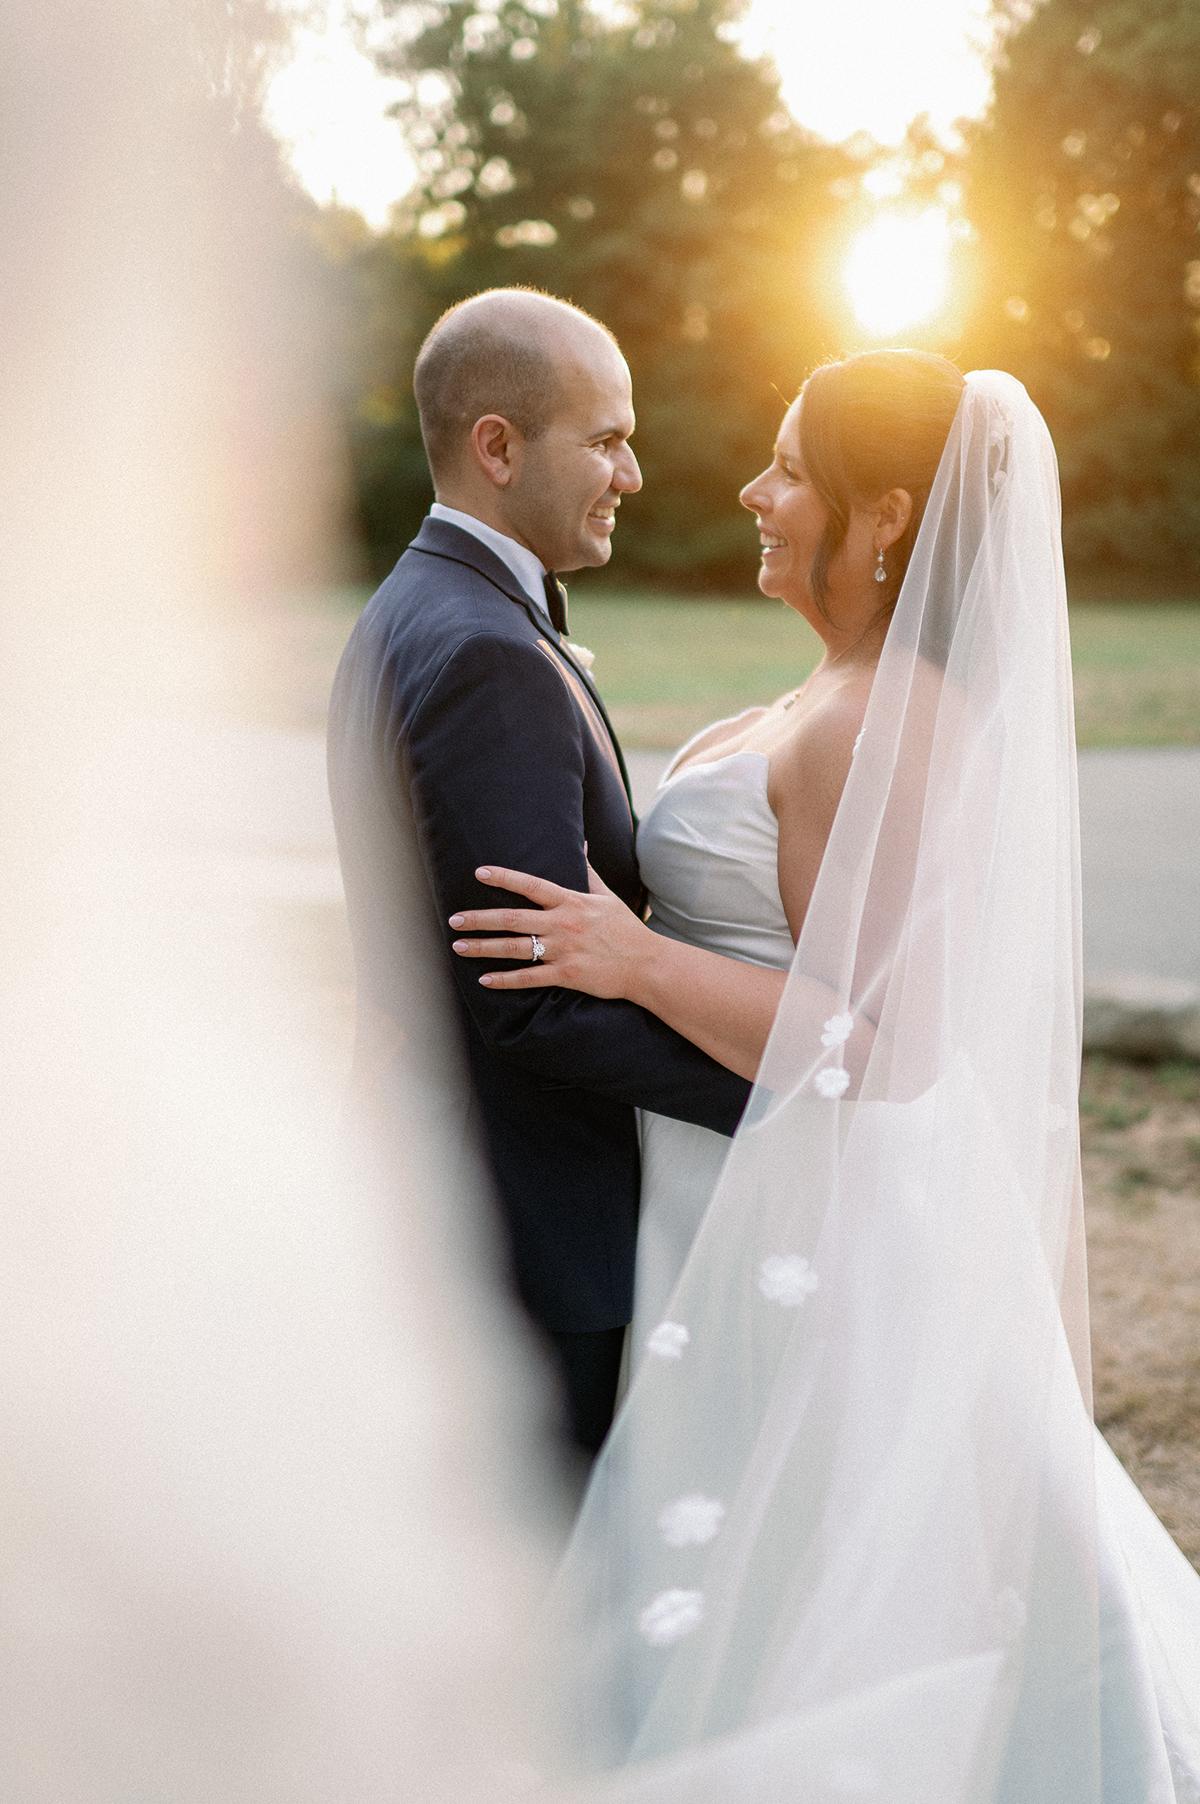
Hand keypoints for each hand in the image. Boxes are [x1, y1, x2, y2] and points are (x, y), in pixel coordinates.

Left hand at [448, 863, 653, 999]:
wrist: (646, 963)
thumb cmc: (625, 929)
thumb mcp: (607, 896)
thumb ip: (588, 871)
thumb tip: (582, 842)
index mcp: (571, 902)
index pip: (531, 885)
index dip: (504, 878)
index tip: (479, 873)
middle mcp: (563, 924)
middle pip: (512, 918)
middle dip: (480, 919)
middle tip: (454, 919)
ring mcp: (563, 950)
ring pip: (515, 948)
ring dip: (484, 948)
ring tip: (459, 947)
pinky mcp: (567, 974)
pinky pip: (529, 977)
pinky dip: (505, 980)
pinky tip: (485, 980)